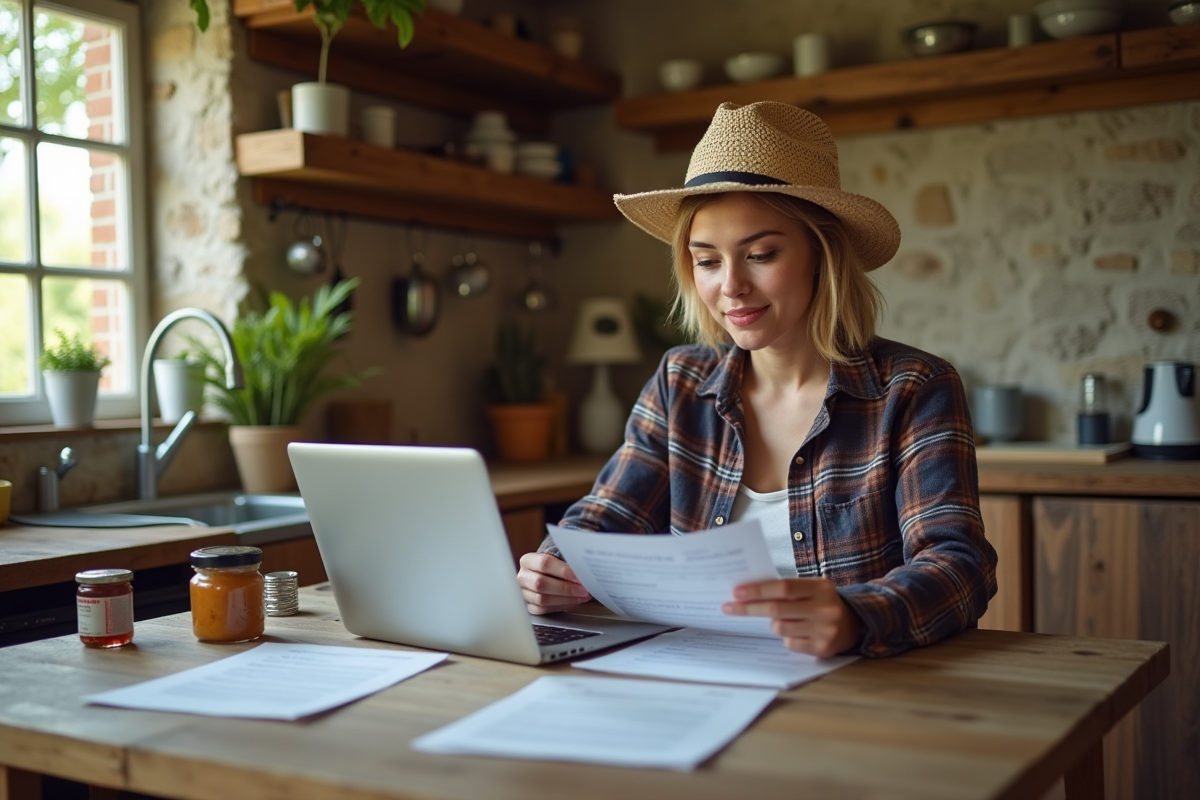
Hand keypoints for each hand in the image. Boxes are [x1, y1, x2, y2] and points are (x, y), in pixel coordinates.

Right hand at [517, 552, 591, 614]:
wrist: (545, 574)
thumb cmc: (554, 565)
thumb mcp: (557, 557)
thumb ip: (567, 562)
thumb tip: (583, 569)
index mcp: (527, 561)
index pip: (544, 563)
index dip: (562, 570)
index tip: (579, 576)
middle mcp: (523, 577)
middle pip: (540, 584)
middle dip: (565, 588)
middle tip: (583, 589)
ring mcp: (524, 593)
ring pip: (542, 599)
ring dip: (565, 599)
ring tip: (582, 596)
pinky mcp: (529, 606)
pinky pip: (543, 610)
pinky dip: (561, 606)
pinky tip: (573, 602)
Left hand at [722, 578, 862, 657]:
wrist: (853, 624)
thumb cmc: (821, 602)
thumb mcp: (811, 589)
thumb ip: (787, 589)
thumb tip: (748, 592)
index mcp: (821, 587)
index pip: (783, 587)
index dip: (758, 590)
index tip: (736, 592)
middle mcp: (825, 608)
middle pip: (777, 609)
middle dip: (749, 608)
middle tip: (729, 607)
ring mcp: (825, 630)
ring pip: (780, 628)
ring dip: (773, 624)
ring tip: (782, 619)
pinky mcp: (823, 648)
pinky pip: (789, 643)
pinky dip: (786, 637)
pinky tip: (797, 632)